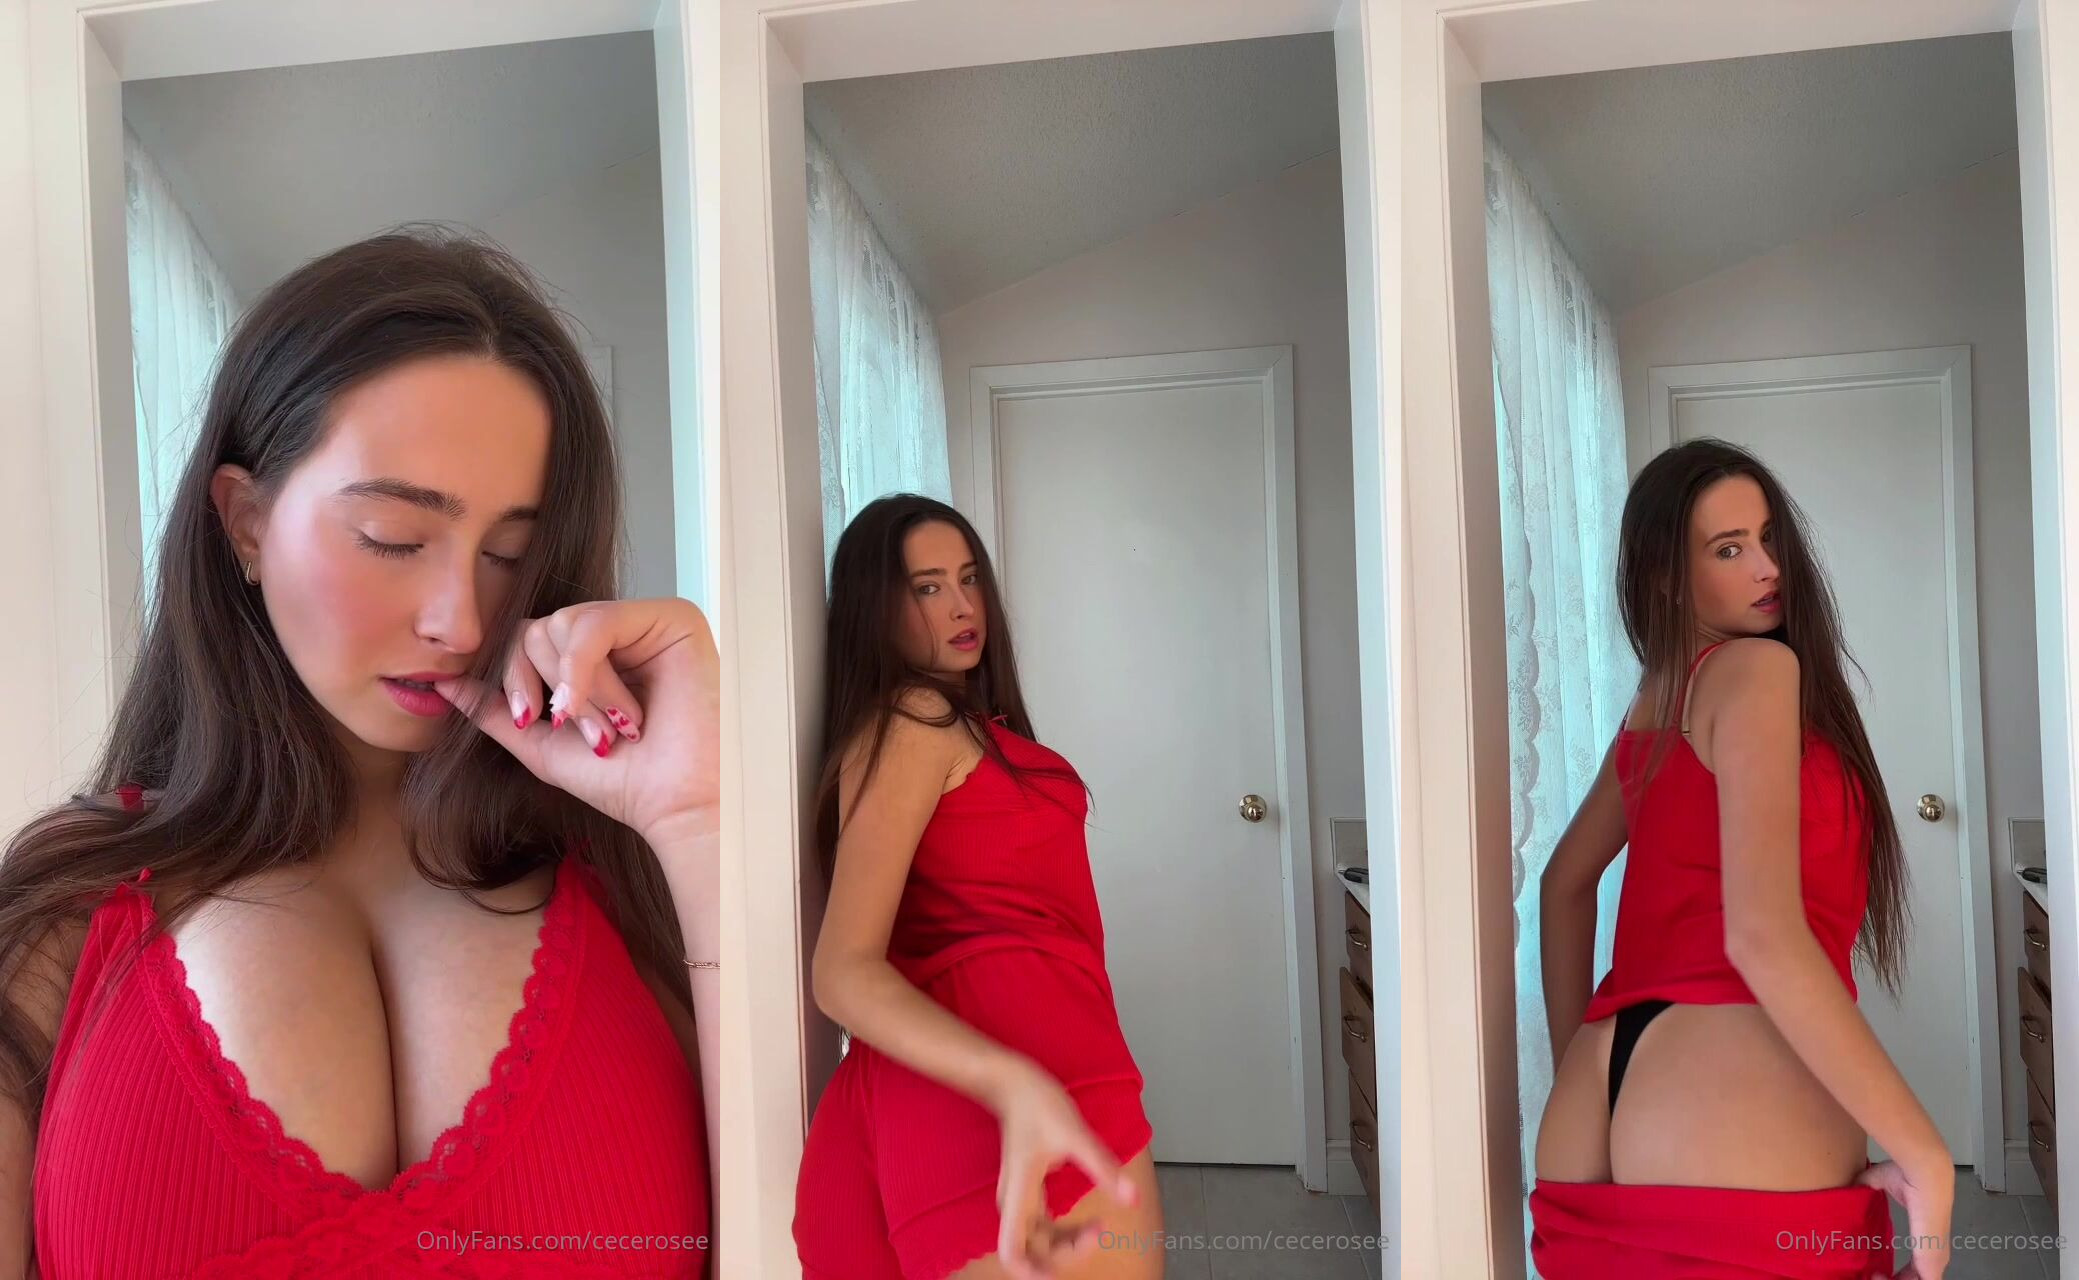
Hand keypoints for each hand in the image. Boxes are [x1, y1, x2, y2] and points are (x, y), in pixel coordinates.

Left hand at [433, 597, 719, 858]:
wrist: (675, 804)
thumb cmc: (624, 781)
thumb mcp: (543, 745)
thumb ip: (496, 712)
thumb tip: (442, 684)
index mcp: (593, 656)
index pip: (526, 636)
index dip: (514, 676)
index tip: (529, 721)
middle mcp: (621, 631)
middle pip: (540, 626)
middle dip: (548, 688)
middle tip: (587, 734)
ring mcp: (646, 621)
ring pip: (564, 623)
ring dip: (576, 688)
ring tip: (610, 727)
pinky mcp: (672, 618)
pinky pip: (597, 622)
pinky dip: (586, 670)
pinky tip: (609, 709)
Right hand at [990, 1059, 1137, 1279]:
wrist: (1015, 1083)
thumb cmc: (1038, 1104)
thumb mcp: (1075, 1134)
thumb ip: (1103, 1168)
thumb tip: (1132, 1199)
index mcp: (1019, 1194)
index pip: (1011, 1252)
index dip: (1032, 1272)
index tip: (1060, 1274)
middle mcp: (1014, 1203)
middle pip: (1031, 1251)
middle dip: (1065, 1254)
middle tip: (1099, 1233)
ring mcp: (1020, 1199)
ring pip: (1038, 1241)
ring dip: (1067, 1245)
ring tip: (1099, 1229)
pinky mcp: (1028, 1192)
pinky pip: (1044, 1226)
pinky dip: (1065, 1232)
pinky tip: (1089, 1223)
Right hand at [1857, 1155, 1950, 1278]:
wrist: (1925, 1175)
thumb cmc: (1906, 1175)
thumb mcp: (1878, 1181)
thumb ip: (1864, 1187)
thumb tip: (1847, 1189)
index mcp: (1927, 1239)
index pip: (1917, 1269)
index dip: (1896, 1275)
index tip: (1875, 1270)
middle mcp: (1933, 1254)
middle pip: (1915, 1279)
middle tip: (1870, 1274)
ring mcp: (1934, 1261)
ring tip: (1871, 1276)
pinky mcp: (1931, 1266)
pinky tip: (1877, 1278)